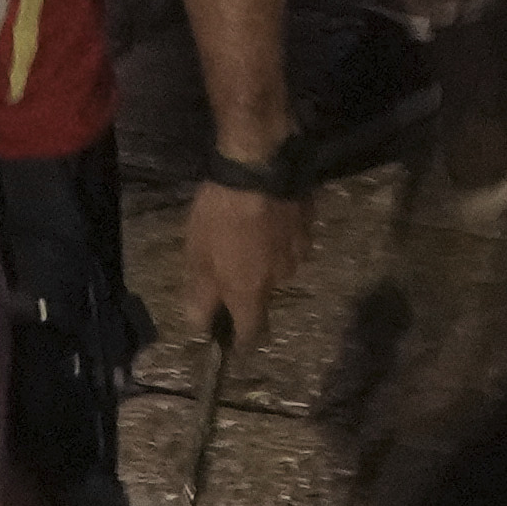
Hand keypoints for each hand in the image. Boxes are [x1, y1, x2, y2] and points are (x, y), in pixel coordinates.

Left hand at [182, 178, 304, 360]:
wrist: (258, 165)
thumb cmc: (221, 216)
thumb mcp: (197, 257)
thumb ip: (200, 295)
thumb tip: (200, 324)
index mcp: (251, 290)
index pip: (252, 332)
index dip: (241, 340)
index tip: (232, 338)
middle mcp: (281, 277)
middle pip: (265, 293)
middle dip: (250, 283)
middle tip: (231, 259)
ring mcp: (300, 248)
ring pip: (280, 263)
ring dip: (267, 255)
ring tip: (250, 229)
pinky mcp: (309, 221)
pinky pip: (292, 236)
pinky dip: (280, 232)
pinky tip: (268, 212)